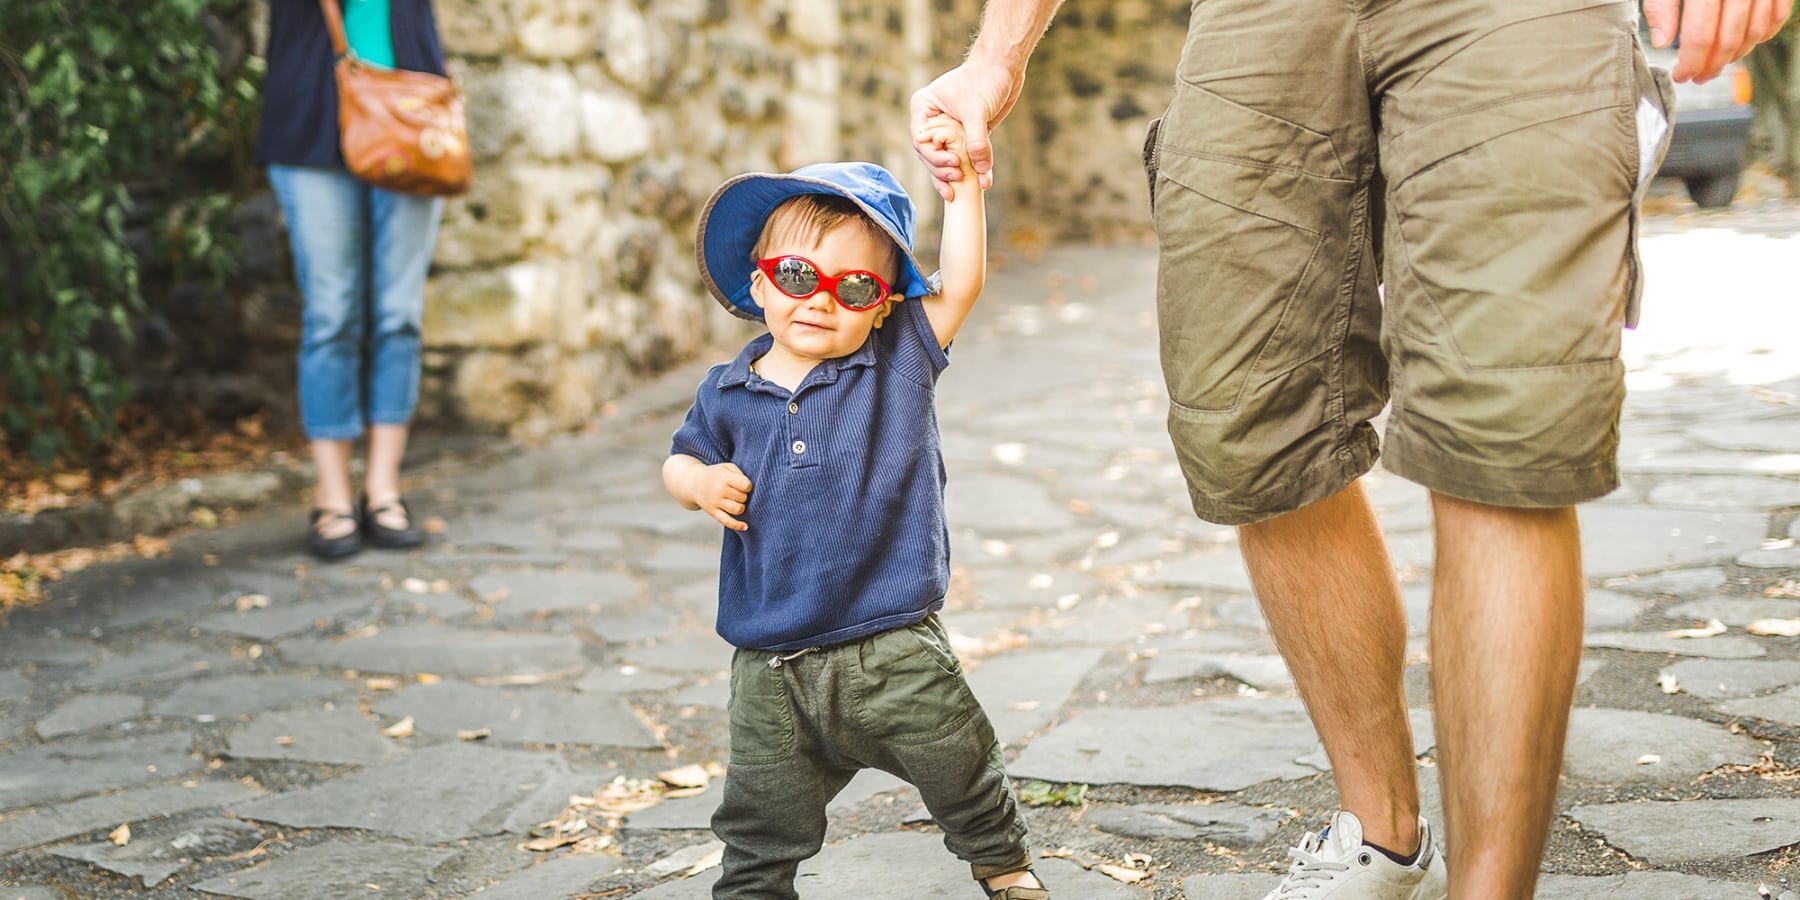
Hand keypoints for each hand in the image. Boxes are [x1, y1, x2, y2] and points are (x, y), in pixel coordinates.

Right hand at [685, 462, 752, 531]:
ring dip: (741, 507)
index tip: (743, 485)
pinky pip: (727, 522)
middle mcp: (719, 490)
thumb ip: (740, 475)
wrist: (694, 483)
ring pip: (738, 509)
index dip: (748, 486)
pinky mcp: (713, 512)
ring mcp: (715, 502)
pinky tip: (745, 527)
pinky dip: (737, 525)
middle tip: (737, 492)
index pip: (746, 485)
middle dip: (744, 496)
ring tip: (736, 502)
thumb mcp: (727, 468)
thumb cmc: (716, 475)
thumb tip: (750, 489)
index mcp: (724, 477)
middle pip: (743, 498)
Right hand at [910, 58, 1022, 200]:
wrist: (1005, 67)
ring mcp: (949, 130)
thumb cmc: (984, 78)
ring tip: (960, 188)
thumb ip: (976, 140)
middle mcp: (933, 121)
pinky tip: (980, 183)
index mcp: (924, 109)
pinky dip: (973, 171)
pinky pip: (966, 159)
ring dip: (952, 176)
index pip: (920, 141)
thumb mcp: (977, 110)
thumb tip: (979, 170)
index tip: (953, 162)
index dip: (933, 156)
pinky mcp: (967, 137)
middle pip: (929, 155)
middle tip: (957, 177)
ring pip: (944, 161)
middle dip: (941, 170)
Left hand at [1644, 0, 1793, 82]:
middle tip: (1697, 76)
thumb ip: (1661, 6)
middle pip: (1729, 39)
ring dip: (1736, 55)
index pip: (1701, 36)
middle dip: (1711, 65)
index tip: (1681, 75)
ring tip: (1717, 63)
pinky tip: (1745, 43)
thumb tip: (1661, 41)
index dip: (1690, 62)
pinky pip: (1779, 15)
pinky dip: (1763, 34)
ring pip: (1756, 31)